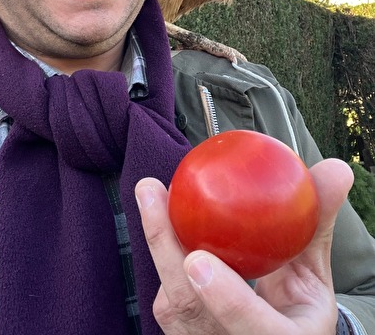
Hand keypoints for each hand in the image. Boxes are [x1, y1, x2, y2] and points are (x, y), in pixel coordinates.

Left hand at [135, 158, 353, 334]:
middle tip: (153, 195)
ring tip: (150, 192)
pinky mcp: (181, 331)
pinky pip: (166, 293)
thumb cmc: (298, 307)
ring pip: (171, 300)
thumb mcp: (314, 273)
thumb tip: (337, 169)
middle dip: (166, 248)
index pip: (254, 328)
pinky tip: (158, 209)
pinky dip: (161, 247)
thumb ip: (319, 223)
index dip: (228, 300)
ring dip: (157, 240)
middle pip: (191, 308)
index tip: (198, 261)